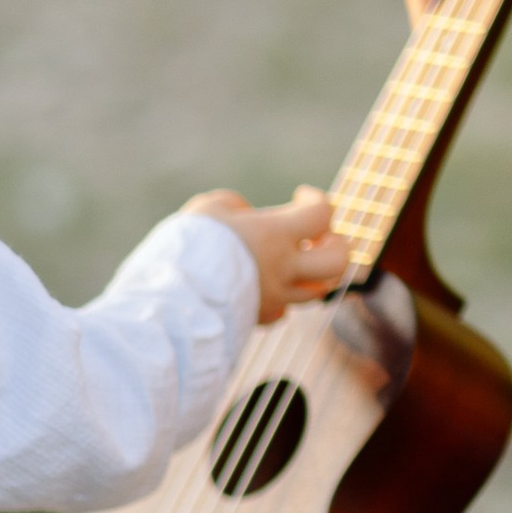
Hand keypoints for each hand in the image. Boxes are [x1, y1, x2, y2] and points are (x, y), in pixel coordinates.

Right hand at [186, 186, 350, 322]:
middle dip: (336, 245)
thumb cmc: (188, 246)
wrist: (173, 299)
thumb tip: (246, 214)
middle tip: (319, 237)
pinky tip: (266, 288)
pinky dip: (283, 298)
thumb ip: (236, 206)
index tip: (300, 194)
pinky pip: (285, 310)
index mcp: (276, 235)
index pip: (321, 213)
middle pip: (338, 261)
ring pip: (318, 291)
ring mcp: (276, 297)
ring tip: (295, 261)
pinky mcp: (261, 317)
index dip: (317, 199)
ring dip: (314, 272)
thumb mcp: (209, 208)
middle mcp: (285, 269)